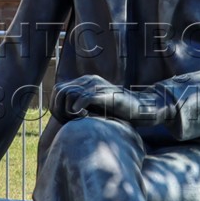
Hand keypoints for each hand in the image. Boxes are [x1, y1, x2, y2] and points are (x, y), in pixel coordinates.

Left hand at [53, 74, 173, 125]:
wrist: (143, 108)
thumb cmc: (119, 112)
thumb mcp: (95, 107)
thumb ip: (80, 106)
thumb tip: (63, 113)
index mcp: (85, 82)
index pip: (57, 90)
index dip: (57, 107)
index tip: (67, 119)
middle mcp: (89, 80)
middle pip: (59, 91)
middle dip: (60, 109)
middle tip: (71, 120)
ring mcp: (97, 85)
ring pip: (68, 94)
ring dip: (68, 110)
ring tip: (79, 119)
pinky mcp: (105, 93)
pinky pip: (83, 98)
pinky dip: (78, 110)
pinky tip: (85, 117)